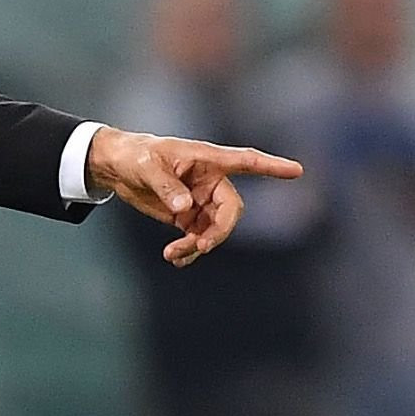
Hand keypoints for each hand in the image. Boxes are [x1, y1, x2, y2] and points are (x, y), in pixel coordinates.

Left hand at [88, 127, 302, 267]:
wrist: (118, 167)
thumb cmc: (136, 156)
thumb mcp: (147, 166)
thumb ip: (167, 186)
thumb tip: (185, 207)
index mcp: (207, 160)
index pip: (246, 161)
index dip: (271, 166)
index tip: (297, 170)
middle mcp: (210, 181)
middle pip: (232, 209)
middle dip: (220, 231)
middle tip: (201, 245)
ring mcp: (200, 201)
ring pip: (214, 229)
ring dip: (199, 245)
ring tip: (173, 254)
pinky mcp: (186, 216)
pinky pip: (197, 237)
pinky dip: (189, 250)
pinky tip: (175, 259)